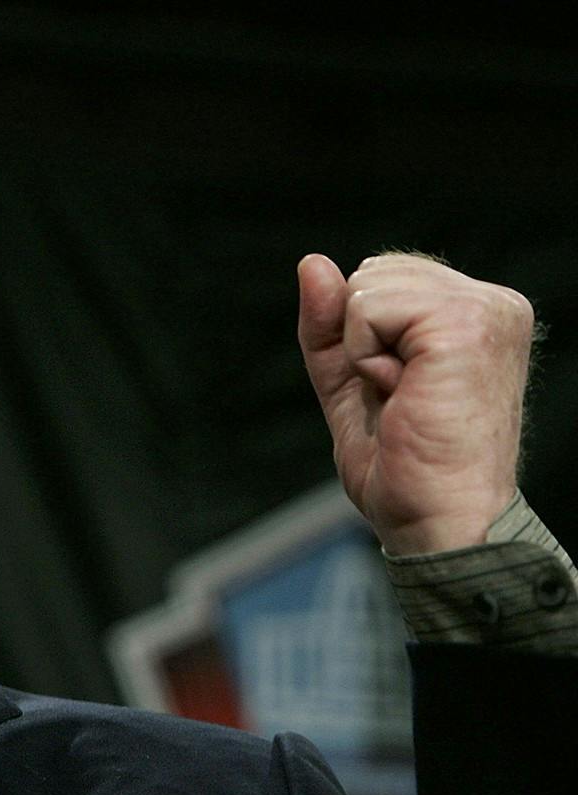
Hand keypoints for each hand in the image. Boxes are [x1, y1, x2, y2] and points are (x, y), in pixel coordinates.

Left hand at [296, 252, 534, 554]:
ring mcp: (485, 310)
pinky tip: (402, 394)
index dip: (363, 336)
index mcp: (478, 313)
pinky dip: (364, 357)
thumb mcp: (351, 381)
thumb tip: (311, 262)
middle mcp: (493, 303)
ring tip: (405, 398)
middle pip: (374, 272)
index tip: (398, 390)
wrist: (439, 520)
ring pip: (368, 285)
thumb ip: (331, 323)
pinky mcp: (464, 325)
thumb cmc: (404, 467)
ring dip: (362, 351)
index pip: (385, 276)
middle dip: (361, 339)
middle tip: (400, 399)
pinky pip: (367, 307)